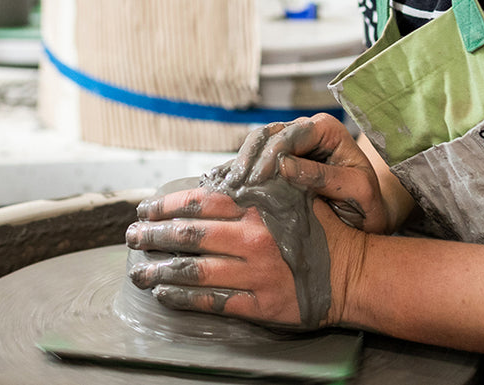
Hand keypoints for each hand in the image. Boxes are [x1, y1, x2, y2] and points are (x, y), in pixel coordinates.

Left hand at [126, 184, 364, 329]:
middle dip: (154, 235)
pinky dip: (183, 298)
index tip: (146, 207)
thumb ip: (265, 184)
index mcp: (259, 209)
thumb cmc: (324, 230)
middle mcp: (252, 239)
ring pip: (194, 271)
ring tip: (137, 270)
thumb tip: (223, 178)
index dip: (169, 205)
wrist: (352, 272)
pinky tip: (164, 295)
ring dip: (160, 270)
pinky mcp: (258, 304)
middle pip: (191, 236)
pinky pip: (212, 302)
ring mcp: (254, 274)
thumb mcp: (299, 195)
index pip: (202, 202)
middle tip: (131, 235)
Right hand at [220, 114, 393, 232]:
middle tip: (237, 185)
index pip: (293, 134)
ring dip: (241, 164)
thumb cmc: (368, 201)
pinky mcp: (280, 160)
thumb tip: (284, 166)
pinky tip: (226, 188)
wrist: (368, 212)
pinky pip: (255, 160)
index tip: (258, 180)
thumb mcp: (356, 189)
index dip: (272, 154)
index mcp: (327, 129)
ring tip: (229, 187)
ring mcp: (291, 143)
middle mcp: (307, 130)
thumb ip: (323, 176)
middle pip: (269, 134)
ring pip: (257, 144)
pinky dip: (240, 172)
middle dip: (250, 158)